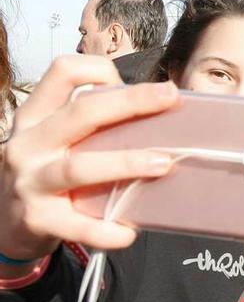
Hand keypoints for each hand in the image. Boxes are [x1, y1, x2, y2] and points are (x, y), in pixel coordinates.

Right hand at [0, 56, 179, 258]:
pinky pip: (77, 225)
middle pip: (81, 113)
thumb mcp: (51, 140)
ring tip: (163, 164)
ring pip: (79, 167)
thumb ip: (87, 124)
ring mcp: (31, 181)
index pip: (62, 73)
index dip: (99, 69)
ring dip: (125, 163)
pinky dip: (106, 230)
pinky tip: (129, 232)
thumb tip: (150, 111)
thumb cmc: (42, 175)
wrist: (3, 223)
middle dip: (131, 102)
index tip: (134, 82)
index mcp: (36, 117)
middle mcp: (29, 144)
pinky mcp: (38, 219)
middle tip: (169, 97)